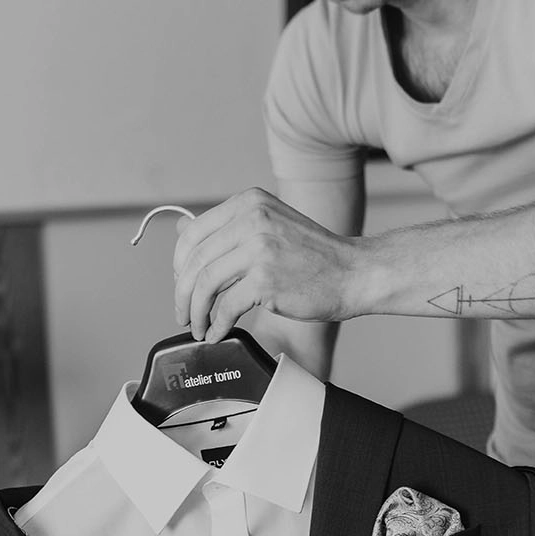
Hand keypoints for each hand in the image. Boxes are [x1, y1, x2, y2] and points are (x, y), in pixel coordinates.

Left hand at [172, 189, 363, 342]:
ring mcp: (259, 249)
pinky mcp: (266, 280)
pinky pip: (226, 307)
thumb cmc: (315, 256)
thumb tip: (182, 232)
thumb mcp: (270, 225)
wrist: (354, 273)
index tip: (182, 285)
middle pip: (195, 260)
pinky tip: (218, 332)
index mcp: (248, 203)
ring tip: (198, 326)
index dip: (179, 265)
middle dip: (182, 294)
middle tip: (183, 314)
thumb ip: (229, 229)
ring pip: (204, 284)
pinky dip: (216, 324)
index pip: (193, 233)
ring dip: (196, 311)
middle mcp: (252, 219)